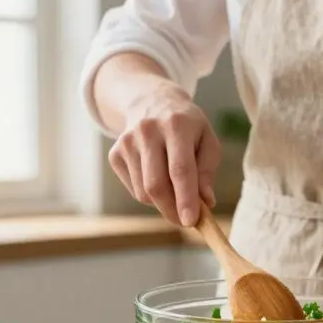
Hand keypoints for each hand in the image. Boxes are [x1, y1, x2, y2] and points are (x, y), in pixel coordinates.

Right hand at [108, 84, 220, 226]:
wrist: (151, 101)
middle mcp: (147, 131)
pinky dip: (148, 194)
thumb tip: (205, 202)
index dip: (186, 198)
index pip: (180, 169)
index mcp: (176, 125)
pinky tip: (157, 176)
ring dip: (162, 202)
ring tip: (174, 189)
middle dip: (172, 210)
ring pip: (143, 192)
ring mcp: (127, 142)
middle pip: (156, 185)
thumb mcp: (207, 140)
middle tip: (185, 221)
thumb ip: (207, 171)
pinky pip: (133, 189)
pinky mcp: (114, 153)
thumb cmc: (187, 125)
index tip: (191, 222)